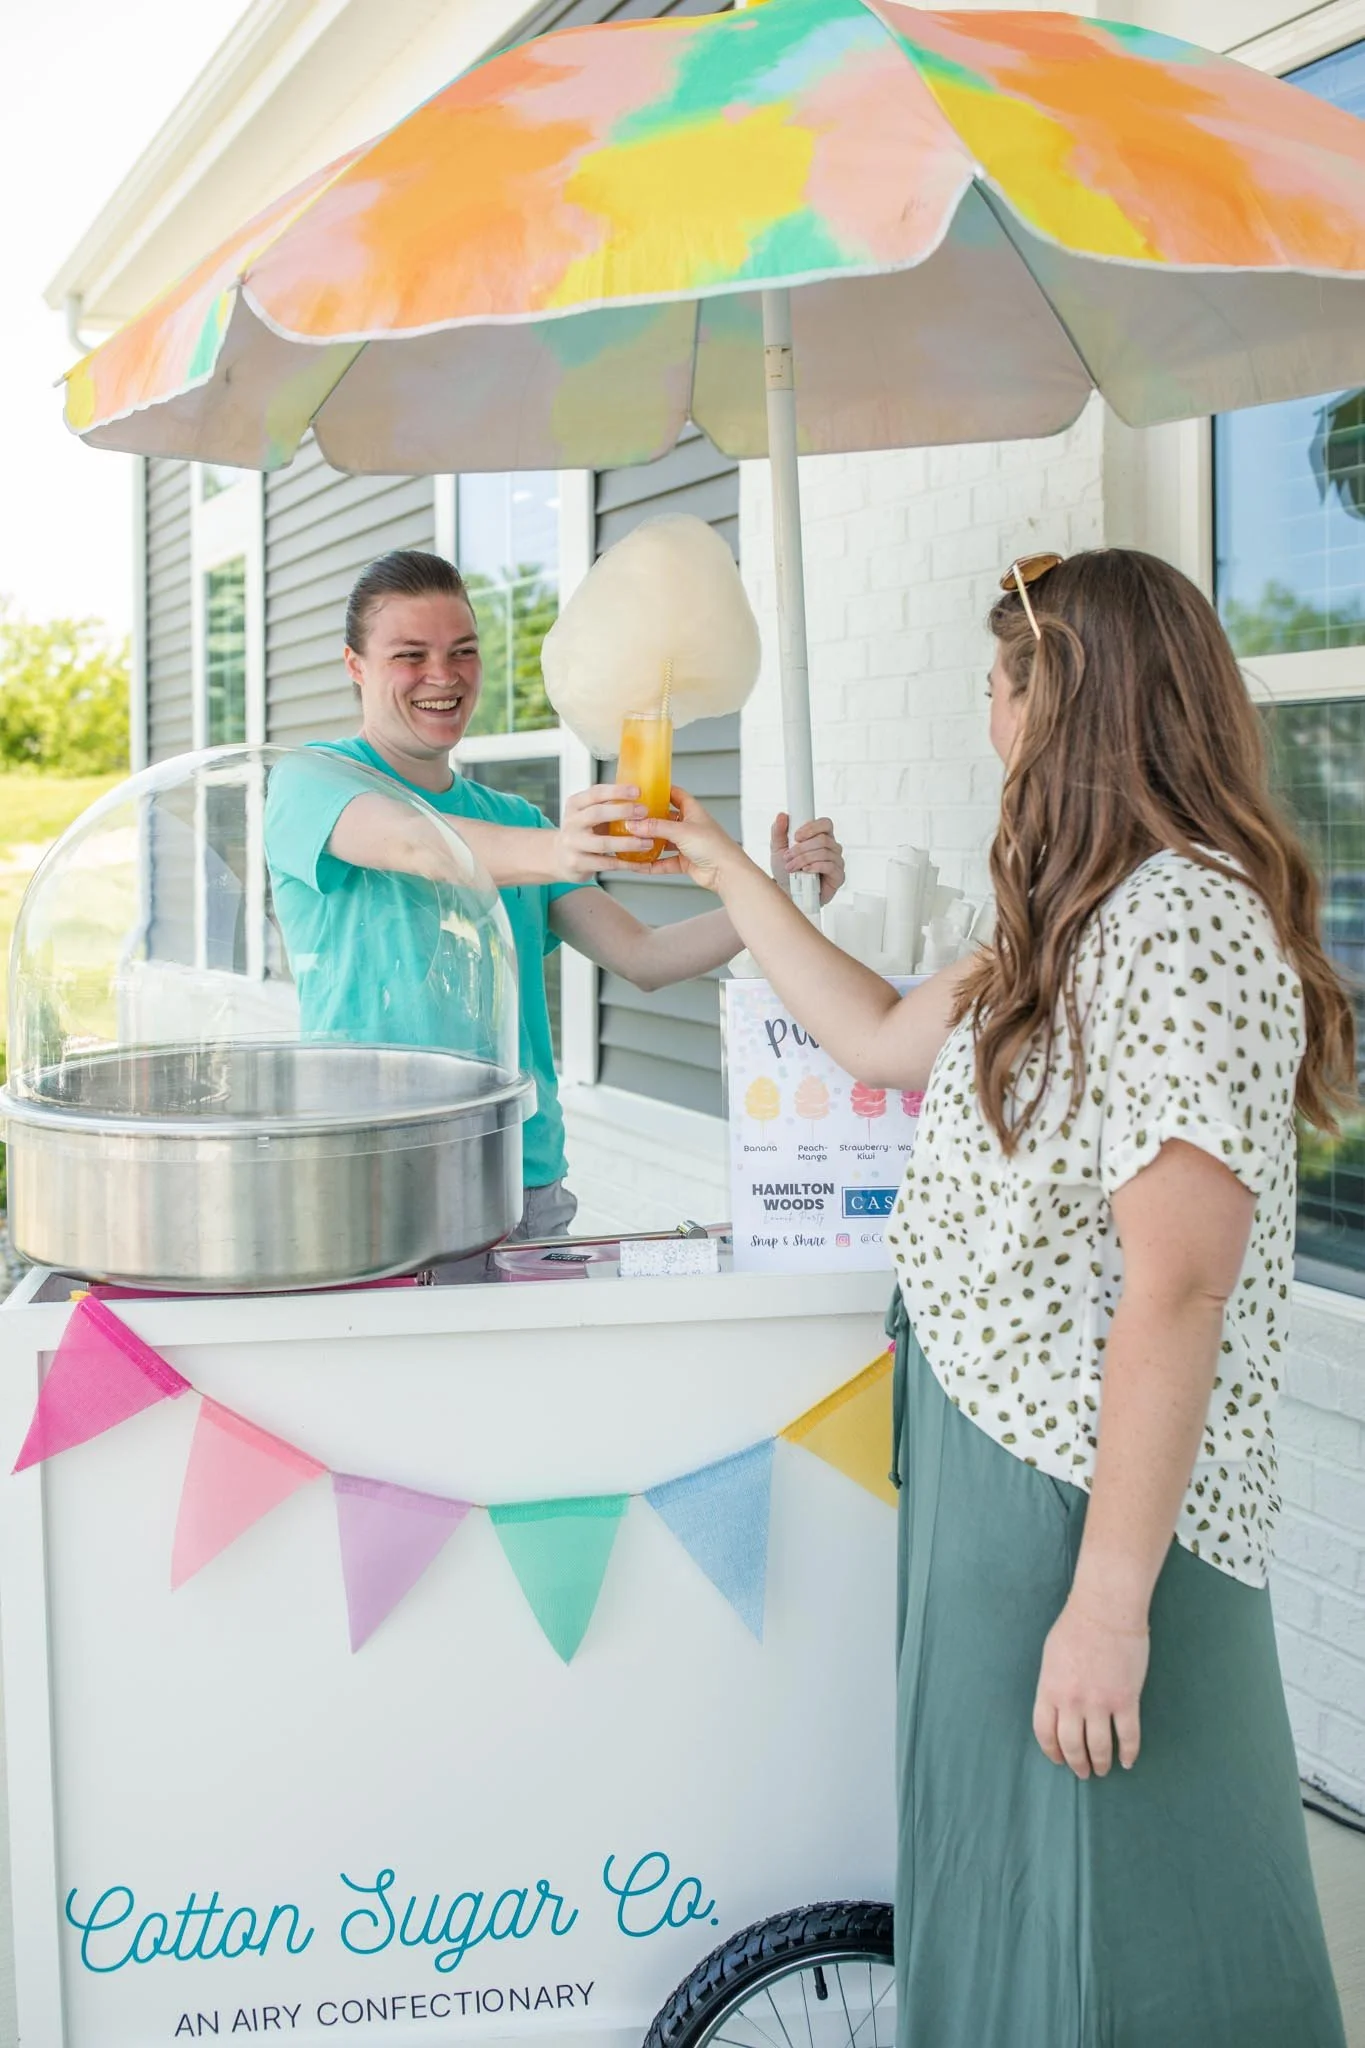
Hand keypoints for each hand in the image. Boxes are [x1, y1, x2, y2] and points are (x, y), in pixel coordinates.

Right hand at [553, 784, 653, 878]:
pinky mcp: (577, 864)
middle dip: (623, 811)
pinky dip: (625, 864)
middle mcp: (572, 823)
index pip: (595, 793)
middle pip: (597, 814)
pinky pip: (606, 864)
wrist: (560, 857)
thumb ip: (608, 805)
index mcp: (575, 804)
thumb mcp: (588, 814)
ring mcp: (573, 844)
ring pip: (603, 843)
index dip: (617, 791)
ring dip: (628, 842)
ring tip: (647, 842)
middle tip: (644, 812)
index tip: (637, 791)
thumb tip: (642, 798)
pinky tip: (640, 862)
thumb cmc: (583, 832)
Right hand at [640, 787, 747, 894]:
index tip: (645, 789)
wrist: (726, 872)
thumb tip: (634, 824)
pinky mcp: (684, 861)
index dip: (662, 790)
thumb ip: (656, 827)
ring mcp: (686, 844)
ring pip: (663, 841)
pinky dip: (652, 864)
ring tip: (630, 841)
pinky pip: (664, 862)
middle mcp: (689, 826)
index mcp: (692, 811)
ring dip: (648, 843)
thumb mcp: (681, 831)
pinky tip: (638, 865)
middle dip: (649, 820)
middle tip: (630, 818)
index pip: (675, 795)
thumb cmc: (713, 845)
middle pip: (665, 819)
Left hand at [770, 813, 844, 907]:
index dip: (812, 827)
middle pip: (823, 839)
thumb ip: (779, 831)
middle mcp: (832, 848)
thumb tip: (782, 815)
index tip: (796, 836)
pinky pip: (830, 866)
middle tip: (787, 856)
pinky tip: (805, 871)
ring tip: (791, 867)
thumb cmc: (785, 870)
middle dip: (802, 848)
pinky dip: (815, 867)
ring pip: (825, 852)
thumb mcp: (777, 849)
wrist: (787, 893)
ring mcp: (837, 862)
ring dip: (804, 859)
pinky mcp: (838, 876)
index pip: (825, 823)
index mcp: (821, 837)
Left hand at [1033, 1596, 1149, 1777]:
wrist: (1106, 1612)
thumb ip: (1052, 1686)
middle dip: (1077, 1764)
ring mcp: (1100, 1703)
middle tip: (1083, 1772)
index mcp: (1050, 1690)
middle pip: (1071, 1746)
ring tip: (1103, 1769)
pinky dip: (1128, 1753)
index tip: (1059, 1759)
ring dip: (1101, 1763)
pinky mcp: (1126, 1701)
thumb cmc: (1076, 1627)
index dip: (1052, 1751)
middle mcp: (1072, 1702)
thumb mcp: (1051, 1657)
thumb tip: (1057, 1708)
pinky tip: (1127, 1761)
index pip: (1045, 1733)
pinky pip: (1128, 1736)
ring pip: (1098, 1747)